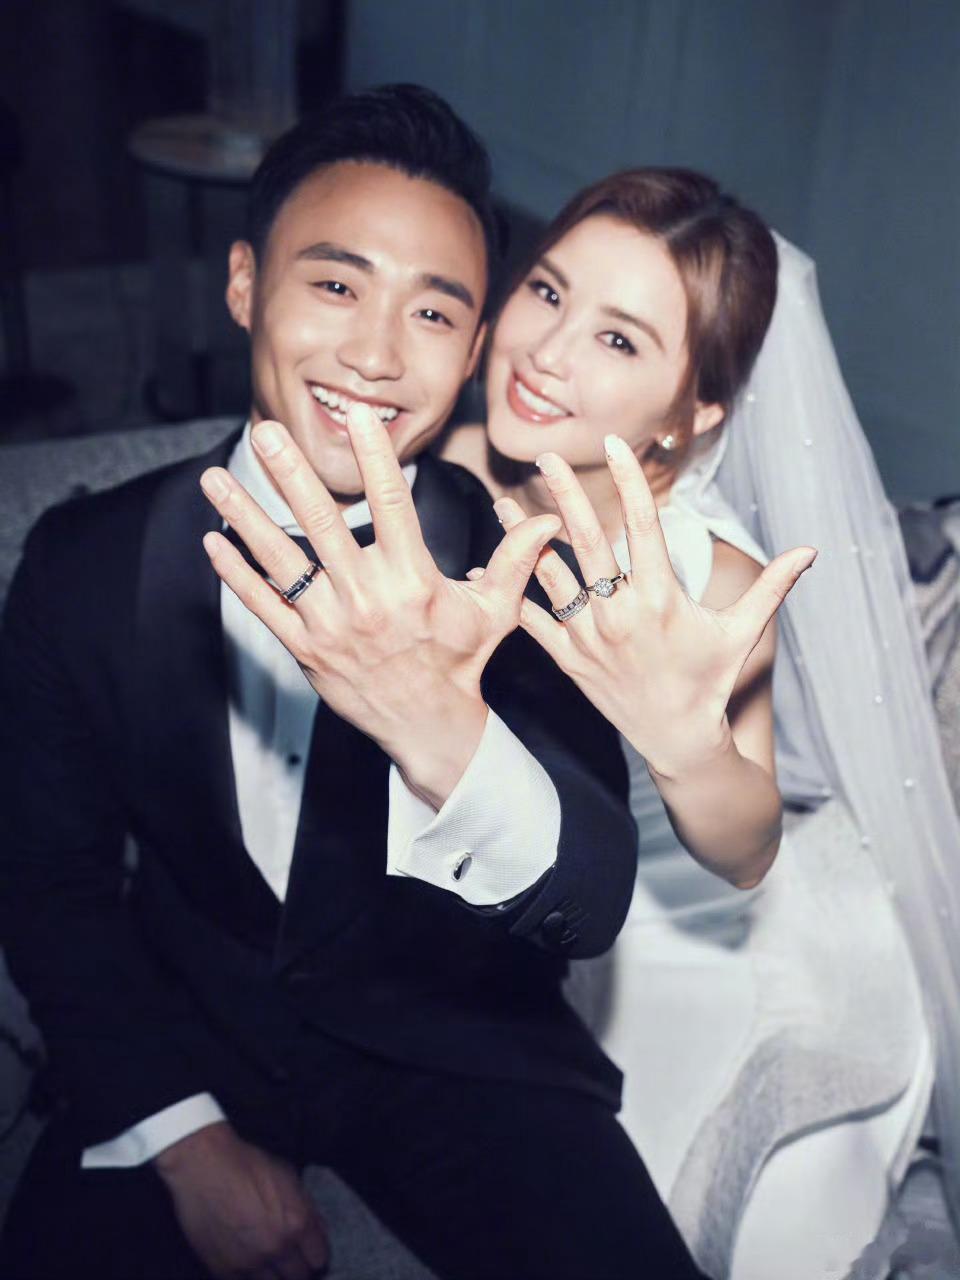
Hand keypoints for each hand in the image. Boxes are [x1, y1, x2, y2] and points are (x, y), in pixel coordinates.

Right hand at [153, 1122, 327, 1278]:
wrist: (203, 1167)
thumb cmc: (248, 1165)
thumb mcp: (288, 1177)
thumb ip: (306, 1208)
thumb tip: (317, 1233)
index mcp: (296, 1223)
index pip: (319, 1259)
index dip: (316, 1254)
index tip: (309, 1251)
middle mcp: (276, 1248)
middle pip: (298, 1277)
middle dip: (298, 1267)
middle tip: (290, 1257)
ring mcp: (249, 1263)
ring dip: (274, 1274)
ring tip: (268, 1259)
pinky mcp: (223, 1270)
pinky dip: (250, 1276)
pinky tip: (247, 1260)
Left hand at [200, 406, 559, 805]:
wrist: (428, 726)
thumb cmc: (460, 662)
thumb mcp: (493, 610)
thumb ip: (514, 560)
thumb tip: (546, 520)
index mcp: (413, 581)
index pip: (392, 506)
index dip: (375, 458)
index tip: (359, 418)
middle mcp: (368, 598)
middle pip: (323, 525)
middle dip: (292, 474)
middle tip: (267, 430)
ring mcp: (332, 624)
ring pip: (281, 561)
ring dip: (246, 516)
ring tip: (216, 478)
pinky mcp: (305, 648)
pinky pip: (264, 606)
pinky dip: (236, 574)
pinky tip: (214, 541)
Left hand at [492, 435, 815, 779]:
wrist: (677, 740)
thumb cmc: (711, 680)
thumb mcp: (743, 631)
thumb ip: (771, 586)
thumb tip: (811, 551)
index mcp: (661, 597)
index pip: (642, 525)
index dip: (628, 480)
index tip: (615, 445)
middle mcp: (620, 612)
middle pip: (585, 541)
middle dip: (564, 494)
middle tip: (545, 457)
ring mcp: (589, 637)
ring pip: (549, 576)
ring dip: (525, 538)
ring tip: (503, 504)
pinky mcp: (569, 659)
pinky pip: (534, 620)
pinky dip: (514, 594)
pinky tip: (494, 568)